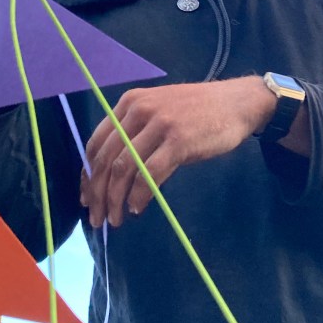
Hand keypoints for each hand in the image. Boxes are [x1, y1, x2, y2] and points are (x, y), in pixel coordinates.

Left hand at [80, 76, 275, 226]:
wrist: (236, 103)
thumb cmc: (196, 111)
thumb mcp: (157, 111)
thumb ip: (133, 133)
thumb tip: (110, 173)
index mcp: (128, 103)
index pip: (96, 143)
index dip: (87, 175)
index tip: (86, 198)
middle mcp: (138, 111)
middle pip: (106, 159)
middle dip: (97, 194)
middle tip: (97, 217)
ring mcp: (159, 124)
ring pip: (124, 169)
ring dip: (115, 199)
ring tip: (116, 219)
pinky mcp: (178, 141)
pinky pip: (150, 174)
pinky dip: (140, 195)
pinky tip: (137, 208)